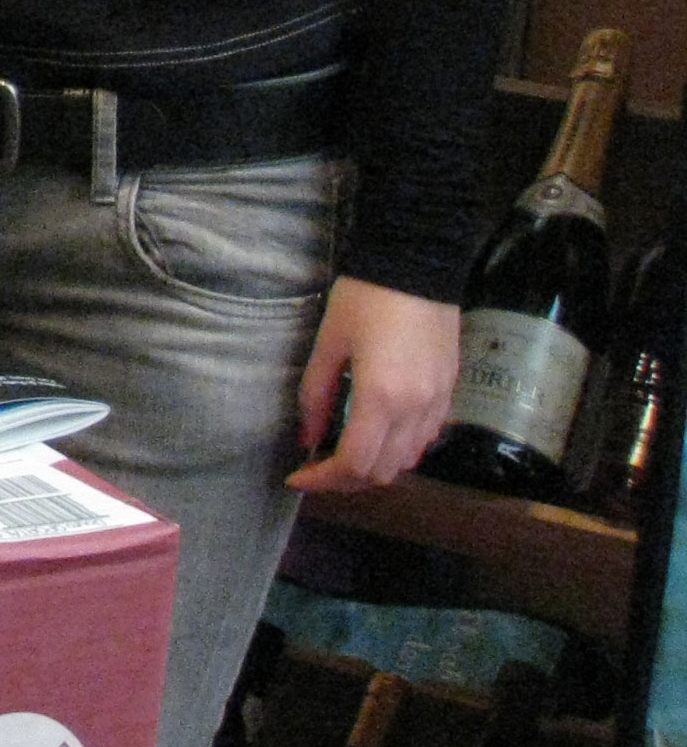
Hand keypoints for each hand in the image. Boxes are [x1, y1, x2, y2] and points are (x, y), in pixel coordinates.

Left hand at [287, 280, 461, 493]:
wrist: (417, 265)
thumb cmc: (365, 298)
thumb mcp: (328, 343)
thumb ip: (315, 395)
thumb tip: (306, 438)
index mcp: (381, 398)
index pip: (354, 464)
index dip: (323, 480)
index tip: (297, 477)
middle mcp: (416, 410)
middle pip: (382, 472)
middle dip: (345, 480)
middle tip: (316, 469)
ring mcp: (438, 403)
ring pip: (407, 461)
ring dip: (374, 467)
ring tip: (342, 453)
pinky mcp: (450, 392)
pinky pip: (425, 440)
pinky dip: (398, 449)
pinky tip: (375, 433)